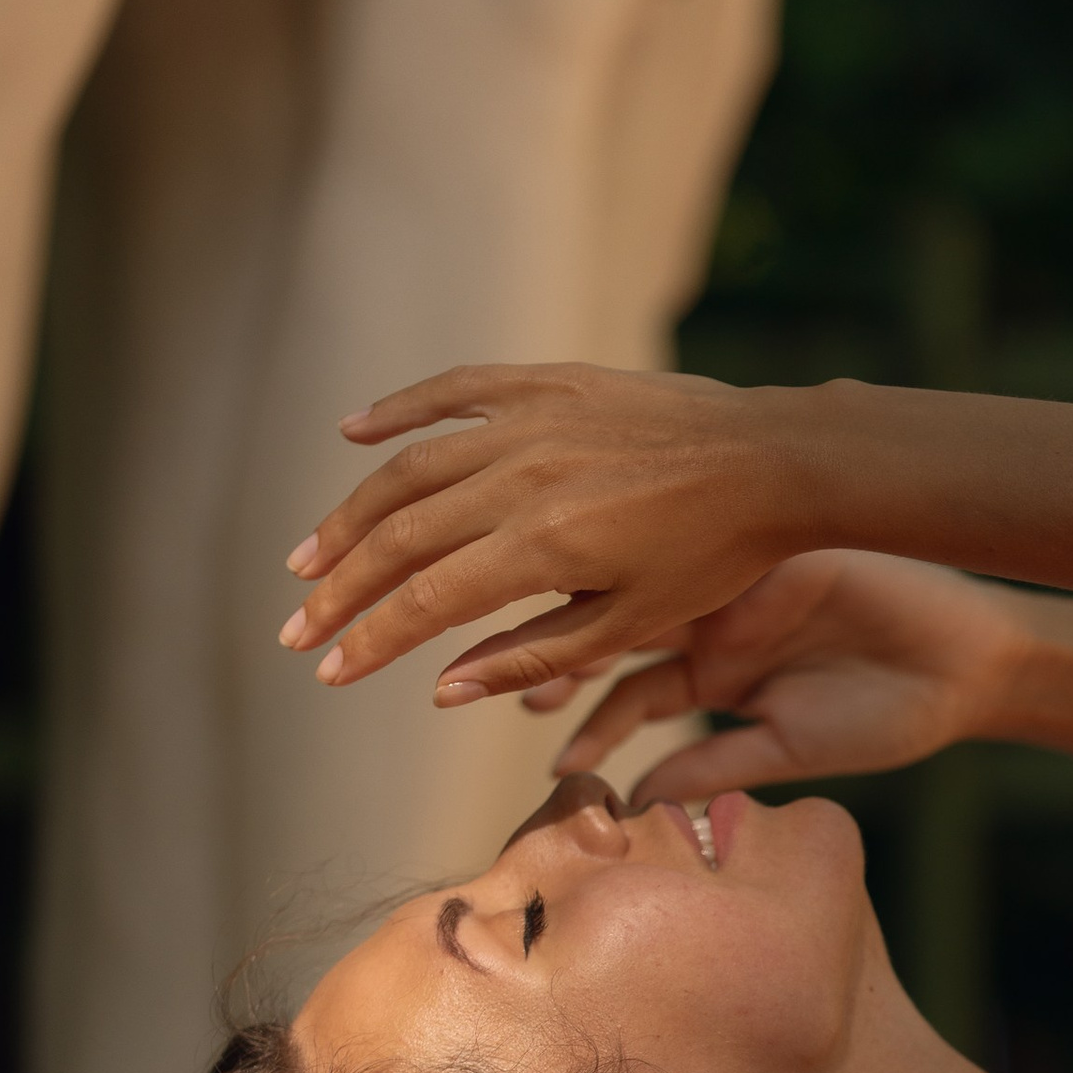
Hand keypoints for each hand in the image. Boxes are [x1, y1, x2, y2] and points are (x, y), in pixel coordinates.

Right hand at [276, 361, 806, 697]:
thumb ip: (531, 658)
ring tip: (309, 556)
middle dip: (341, 589)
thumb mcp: (629, 625)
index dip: (370, 640)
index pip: (426, 603)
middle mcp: (521, 476)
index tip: (328, 670)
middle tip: (296, 629)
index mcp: (541, 547)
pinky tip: (352, 432)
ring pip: (411, 467)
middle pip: (400, 537)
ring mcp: (530, 421)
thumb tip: (441, 689)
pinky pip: (455, 391)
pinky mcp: (547, 383)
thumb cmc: (714, 558)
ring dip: (351, 513)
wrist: (775, 461)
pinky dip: (399, 409)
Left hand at [539, 550, 1026, 805]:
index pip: (627, 689)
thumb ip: (712, 766)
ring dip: (587, 627)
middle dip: (555, 658)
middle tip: (498, 696)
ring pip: (641, 594)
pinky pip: (703, 566)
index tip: (552, 770)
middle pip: (612, 630)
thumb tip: (637, 799)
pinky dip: (663, 587)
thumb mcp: (788, 748)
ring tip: (536, 676)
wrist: (970, 668)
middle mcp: (711, 618)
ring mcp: (735, 581)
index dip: (584, 721)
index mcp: (713, 665)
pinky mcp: (765, 554)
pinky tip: (629, 612)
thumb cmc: (890, 715)